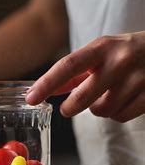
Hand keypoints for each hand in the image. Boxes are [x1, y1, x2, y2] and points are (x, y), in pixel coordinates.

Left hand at [26, 32, 144, 121]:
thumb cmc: (126, 53)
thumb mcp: (100, 54)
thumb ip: (72, 73)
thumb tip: (43, 89)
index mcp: (102, 47)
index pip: (67, 66)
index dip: (46, 84)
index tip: (31, 98)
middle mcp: (120, 61)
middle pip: (83, 97)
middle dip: (70, 107)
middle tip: (67, 108)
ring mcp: (138, 78)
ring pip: (101, 111)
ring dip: (98, 109)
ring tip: (107, 96)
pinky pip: (120, 117)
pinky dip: (116, 113)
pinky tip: (124, 100)